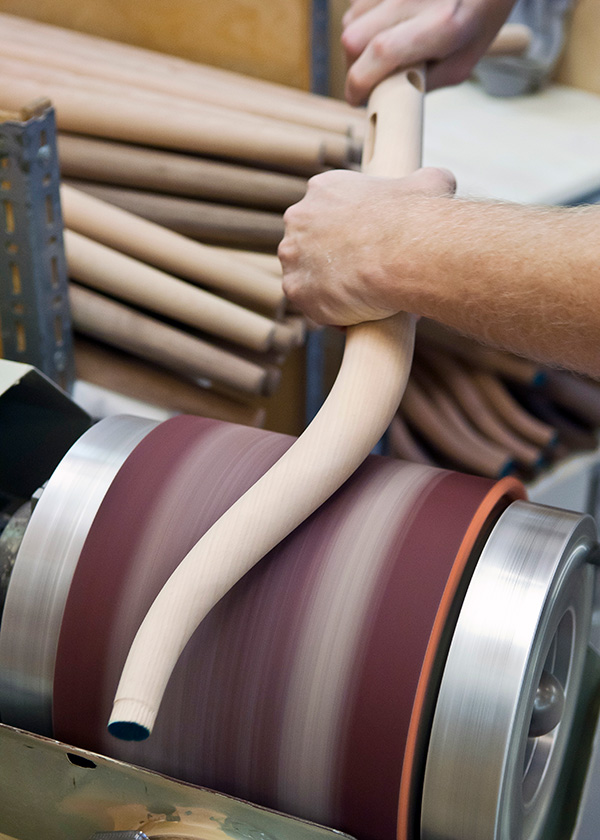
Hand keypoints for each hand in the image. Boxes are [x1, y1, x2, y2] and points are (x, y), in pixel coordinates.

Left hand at [279, 167, 455, 325]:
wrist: (403, 253)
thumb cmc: (417, 218)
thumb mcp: (430, 185)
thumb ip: (428, 181)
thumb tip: (442, 181)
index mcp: (323, 189)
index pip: (329, 212)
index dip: (351, 230)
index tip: (370, 245)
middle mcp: (298, 217)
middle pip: (312, 243)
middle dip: (333, 258)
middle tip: (364, 273)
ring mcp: (293, 255)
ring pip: (309, 275)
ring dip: (329, 286)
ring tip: (361, 298)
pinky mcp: (296, 290)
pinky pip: (311, 305)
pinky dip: (330, 313)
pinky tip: (356, 315)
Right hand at [342, 0, 517, 103]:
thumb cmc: (476, 22)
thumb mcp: (460, 66)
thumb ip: (421, 84)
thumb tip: (381, 96)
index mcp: (442, 25)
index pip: (382, 52)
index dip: (359, 82)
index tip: (356, 99)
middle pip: (353, 37)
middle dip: (353, 66)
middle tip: (368, 76)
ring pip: (350, 20)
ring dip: (357, 42)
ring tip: (380, 47)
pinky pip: (357, 3)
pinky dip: (363, 20)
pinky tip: (384, 24)